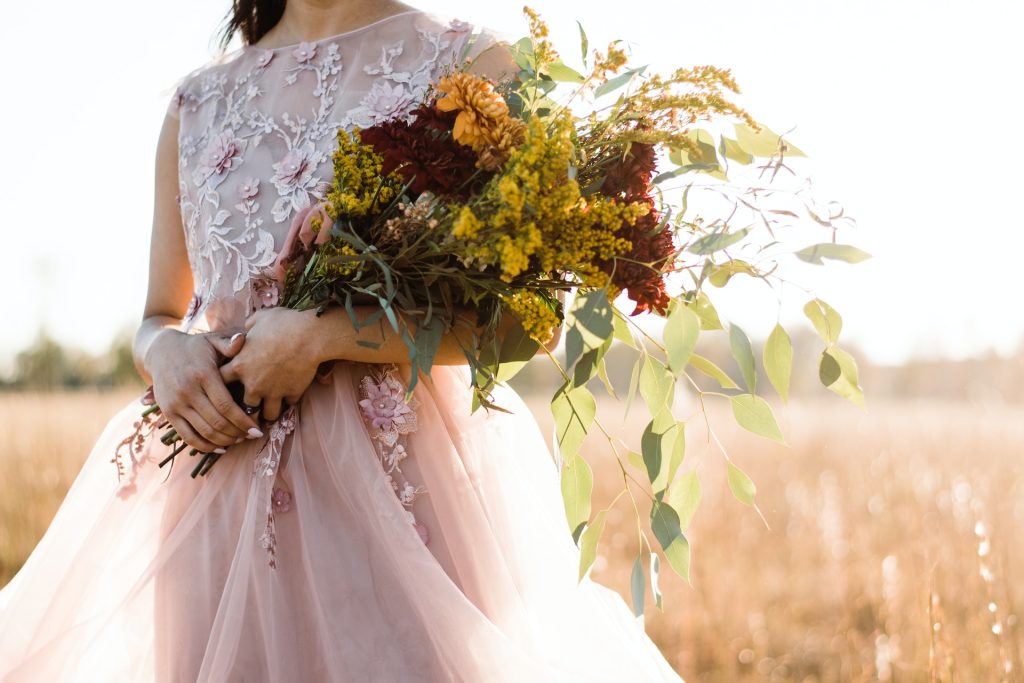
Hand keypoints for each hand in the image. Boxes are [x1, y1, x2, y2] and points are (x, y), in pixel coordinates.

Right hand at [146, 329, 262, 452]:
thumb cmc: (195, 347)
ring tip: (240, 439)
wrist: (160, 352)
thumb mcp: (212, 340)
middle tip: (253, 435)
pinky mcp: (169, 414)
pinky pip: (188, 436)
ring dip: (225, 440)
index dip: (243, 421)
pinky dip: (205, 446)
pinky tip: (221, 448)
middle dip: (238, 433)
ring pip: (204, 432)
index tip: (258, 429)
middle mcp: (188, 391)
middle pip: (217, 422)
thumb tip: (243, 340)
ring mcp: (176, 404)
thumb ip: (229, 343)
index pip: (226, 406)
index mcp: (203, 375)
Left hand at [220, 307, 323, 421]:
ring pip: (267, 414)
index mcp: (240, 365)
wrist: (309, 335)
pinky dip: (289, 400)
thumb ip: (249, 327)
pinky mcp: (292, 393)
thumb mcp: (259, 318)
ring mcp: (273, 391)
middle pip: (241, 405)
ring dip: (268, 410)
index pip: (220, 381)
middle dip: (246, 403)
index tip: (230, 380)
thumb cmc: (282, 323)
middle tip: (251, 401)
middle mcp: (253, 383)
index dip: (224, 382)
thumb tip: (247, 329)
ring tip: (271, 407)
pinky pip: (288, 405)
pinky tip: (291, 393)